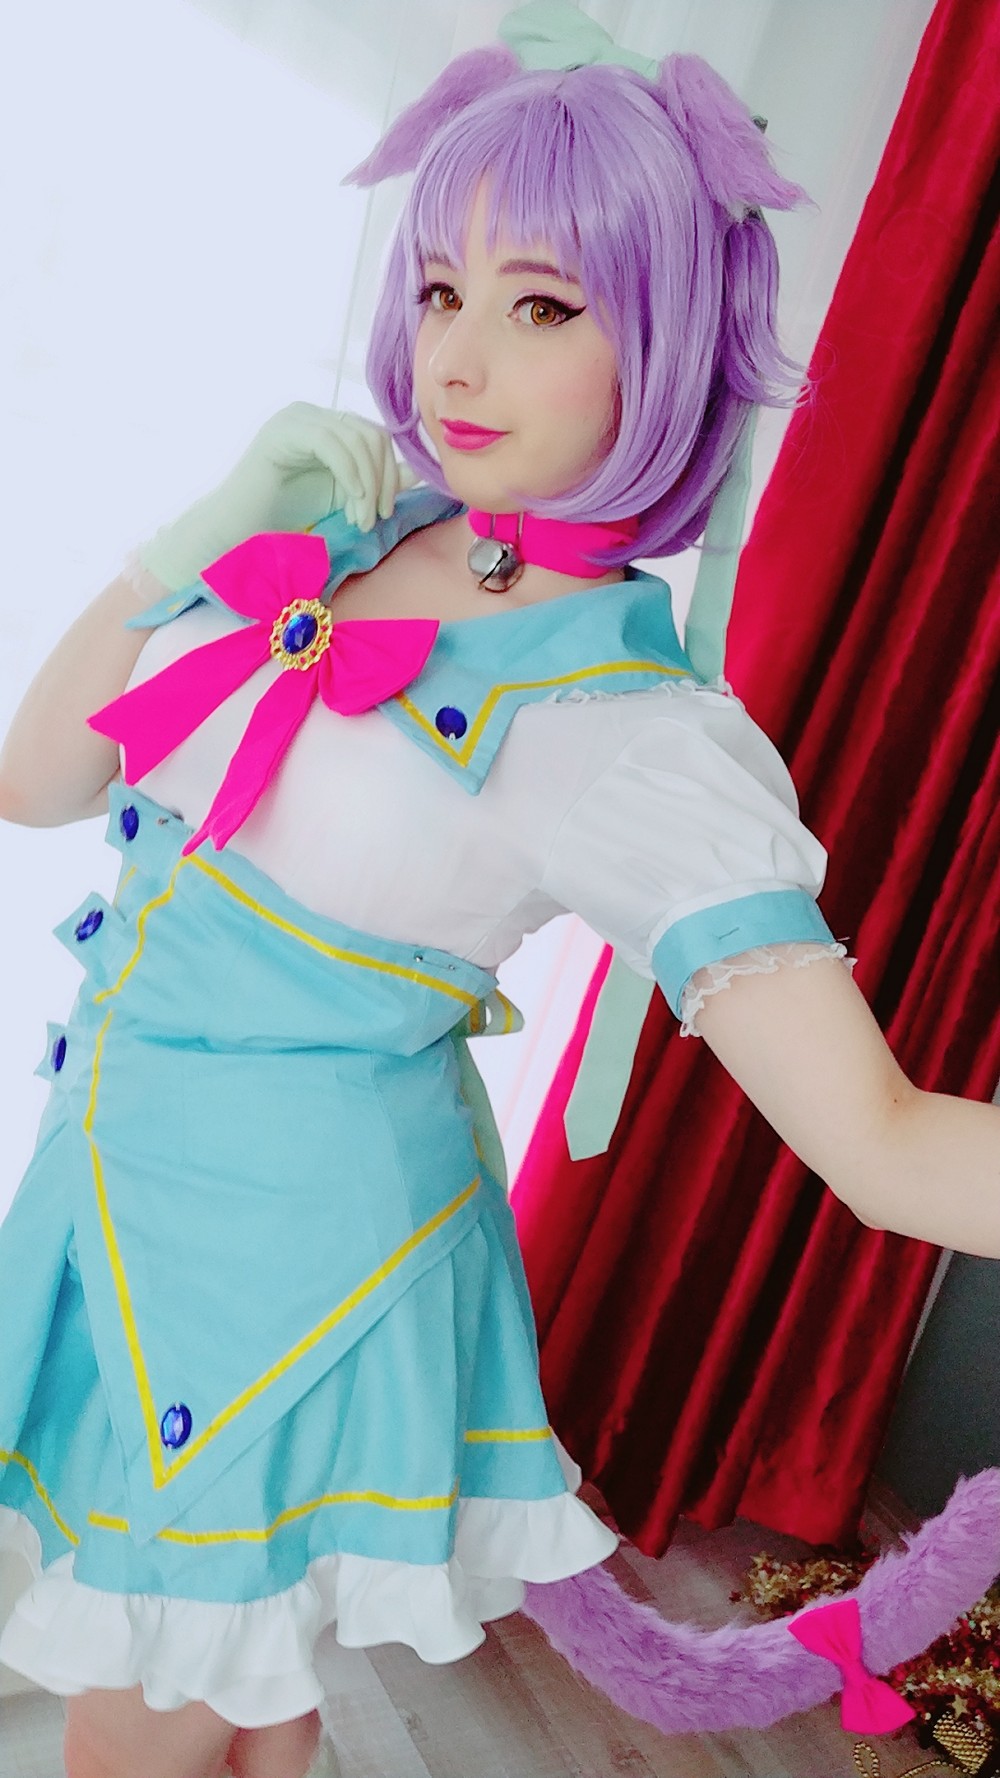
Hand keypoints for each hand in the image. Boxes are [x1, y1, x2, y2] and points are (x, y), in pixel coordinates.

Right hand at [140, 404, 417, 592]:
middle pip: (371, 434)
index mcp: (327, 427)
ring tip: (360, 518)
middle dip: (381, 480)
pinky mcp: (284, 431)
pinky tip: (351, 501)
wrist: (238, 530)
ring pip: (356, 439)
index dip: (388, 474)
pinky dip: (350, 474)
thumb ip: (375, 483)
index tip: (383, 513)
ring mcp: (297, 418)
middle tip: (374, 518)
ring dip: (367, 484)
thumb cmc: (283, 516)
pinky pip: (332, 444)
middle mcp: (313, 415)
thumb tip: (416, 472)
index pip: (375, 437)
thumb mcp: (341, 498)